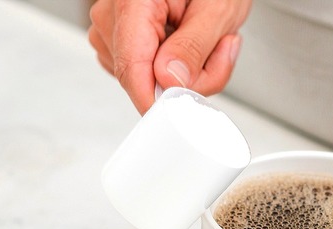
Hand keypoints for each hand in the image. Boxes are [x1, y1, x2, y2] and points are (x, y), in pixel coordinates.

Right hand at [88, 0, 250, 112]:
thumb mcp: (217, 9)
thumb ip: (193, 46)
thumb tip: (169, 80)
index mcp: (131, 3)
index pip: (132, 69)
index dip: (158, 101)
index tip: (181, 114)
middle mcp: (113, 18)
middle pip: (145, 81)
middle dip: (190, 79)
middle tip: (220, 49)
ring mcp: (114, 33)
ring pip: (150, 84)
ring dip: (188, 74)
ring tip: (206, 40)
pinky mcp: (123, 46)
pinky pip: (151, 78)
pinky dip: (178, 71)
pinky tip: (189, 44)